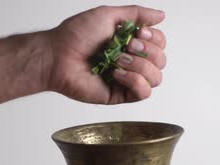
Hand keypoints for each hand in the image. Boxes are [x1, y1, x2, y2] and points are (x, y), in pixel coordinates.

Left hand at [45, 5, 166, 103]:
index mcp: (130, 43)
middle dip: (148, 52)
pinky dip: (134, 81)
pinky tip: (117, 74)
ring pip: (156, 78)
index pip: (160, 44)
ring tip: (118, 60)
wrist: (58, 56)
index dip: (155, 39)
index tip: (140, 33)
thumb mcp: (108, 15)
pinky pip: (143, 93)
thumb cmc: (76, 35)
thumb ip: (136, 14)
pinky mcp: (119, 95)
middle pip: (161, 61)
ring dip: (140, 65)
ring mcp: (126, 79)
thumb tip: (161, 15)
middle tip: (127, 47)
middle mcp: (131, 61)